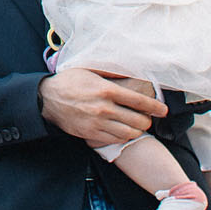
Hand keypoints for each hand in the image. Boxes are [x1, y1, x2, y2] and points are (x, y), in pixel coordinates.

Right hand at [37, 67, 164, 145]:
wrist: (47, 99)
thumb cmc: (70, 82)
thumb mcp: (90, 71)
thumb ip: (111, 73)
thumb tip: (130, 72)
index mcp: (107, 90)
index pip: (138, 101)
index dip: (155, 106)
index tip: (163, 110)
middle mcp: (105, 108)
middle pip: (137, 120)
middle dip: (147, 121)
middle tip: (147, 118)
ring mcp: (98, 123)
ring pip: (129, 133)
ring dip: (136, 131)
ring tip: (137, 126)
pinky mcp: (92, 134)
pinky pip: (115, 139)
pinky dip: (123, 136)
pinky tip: (123, 131)